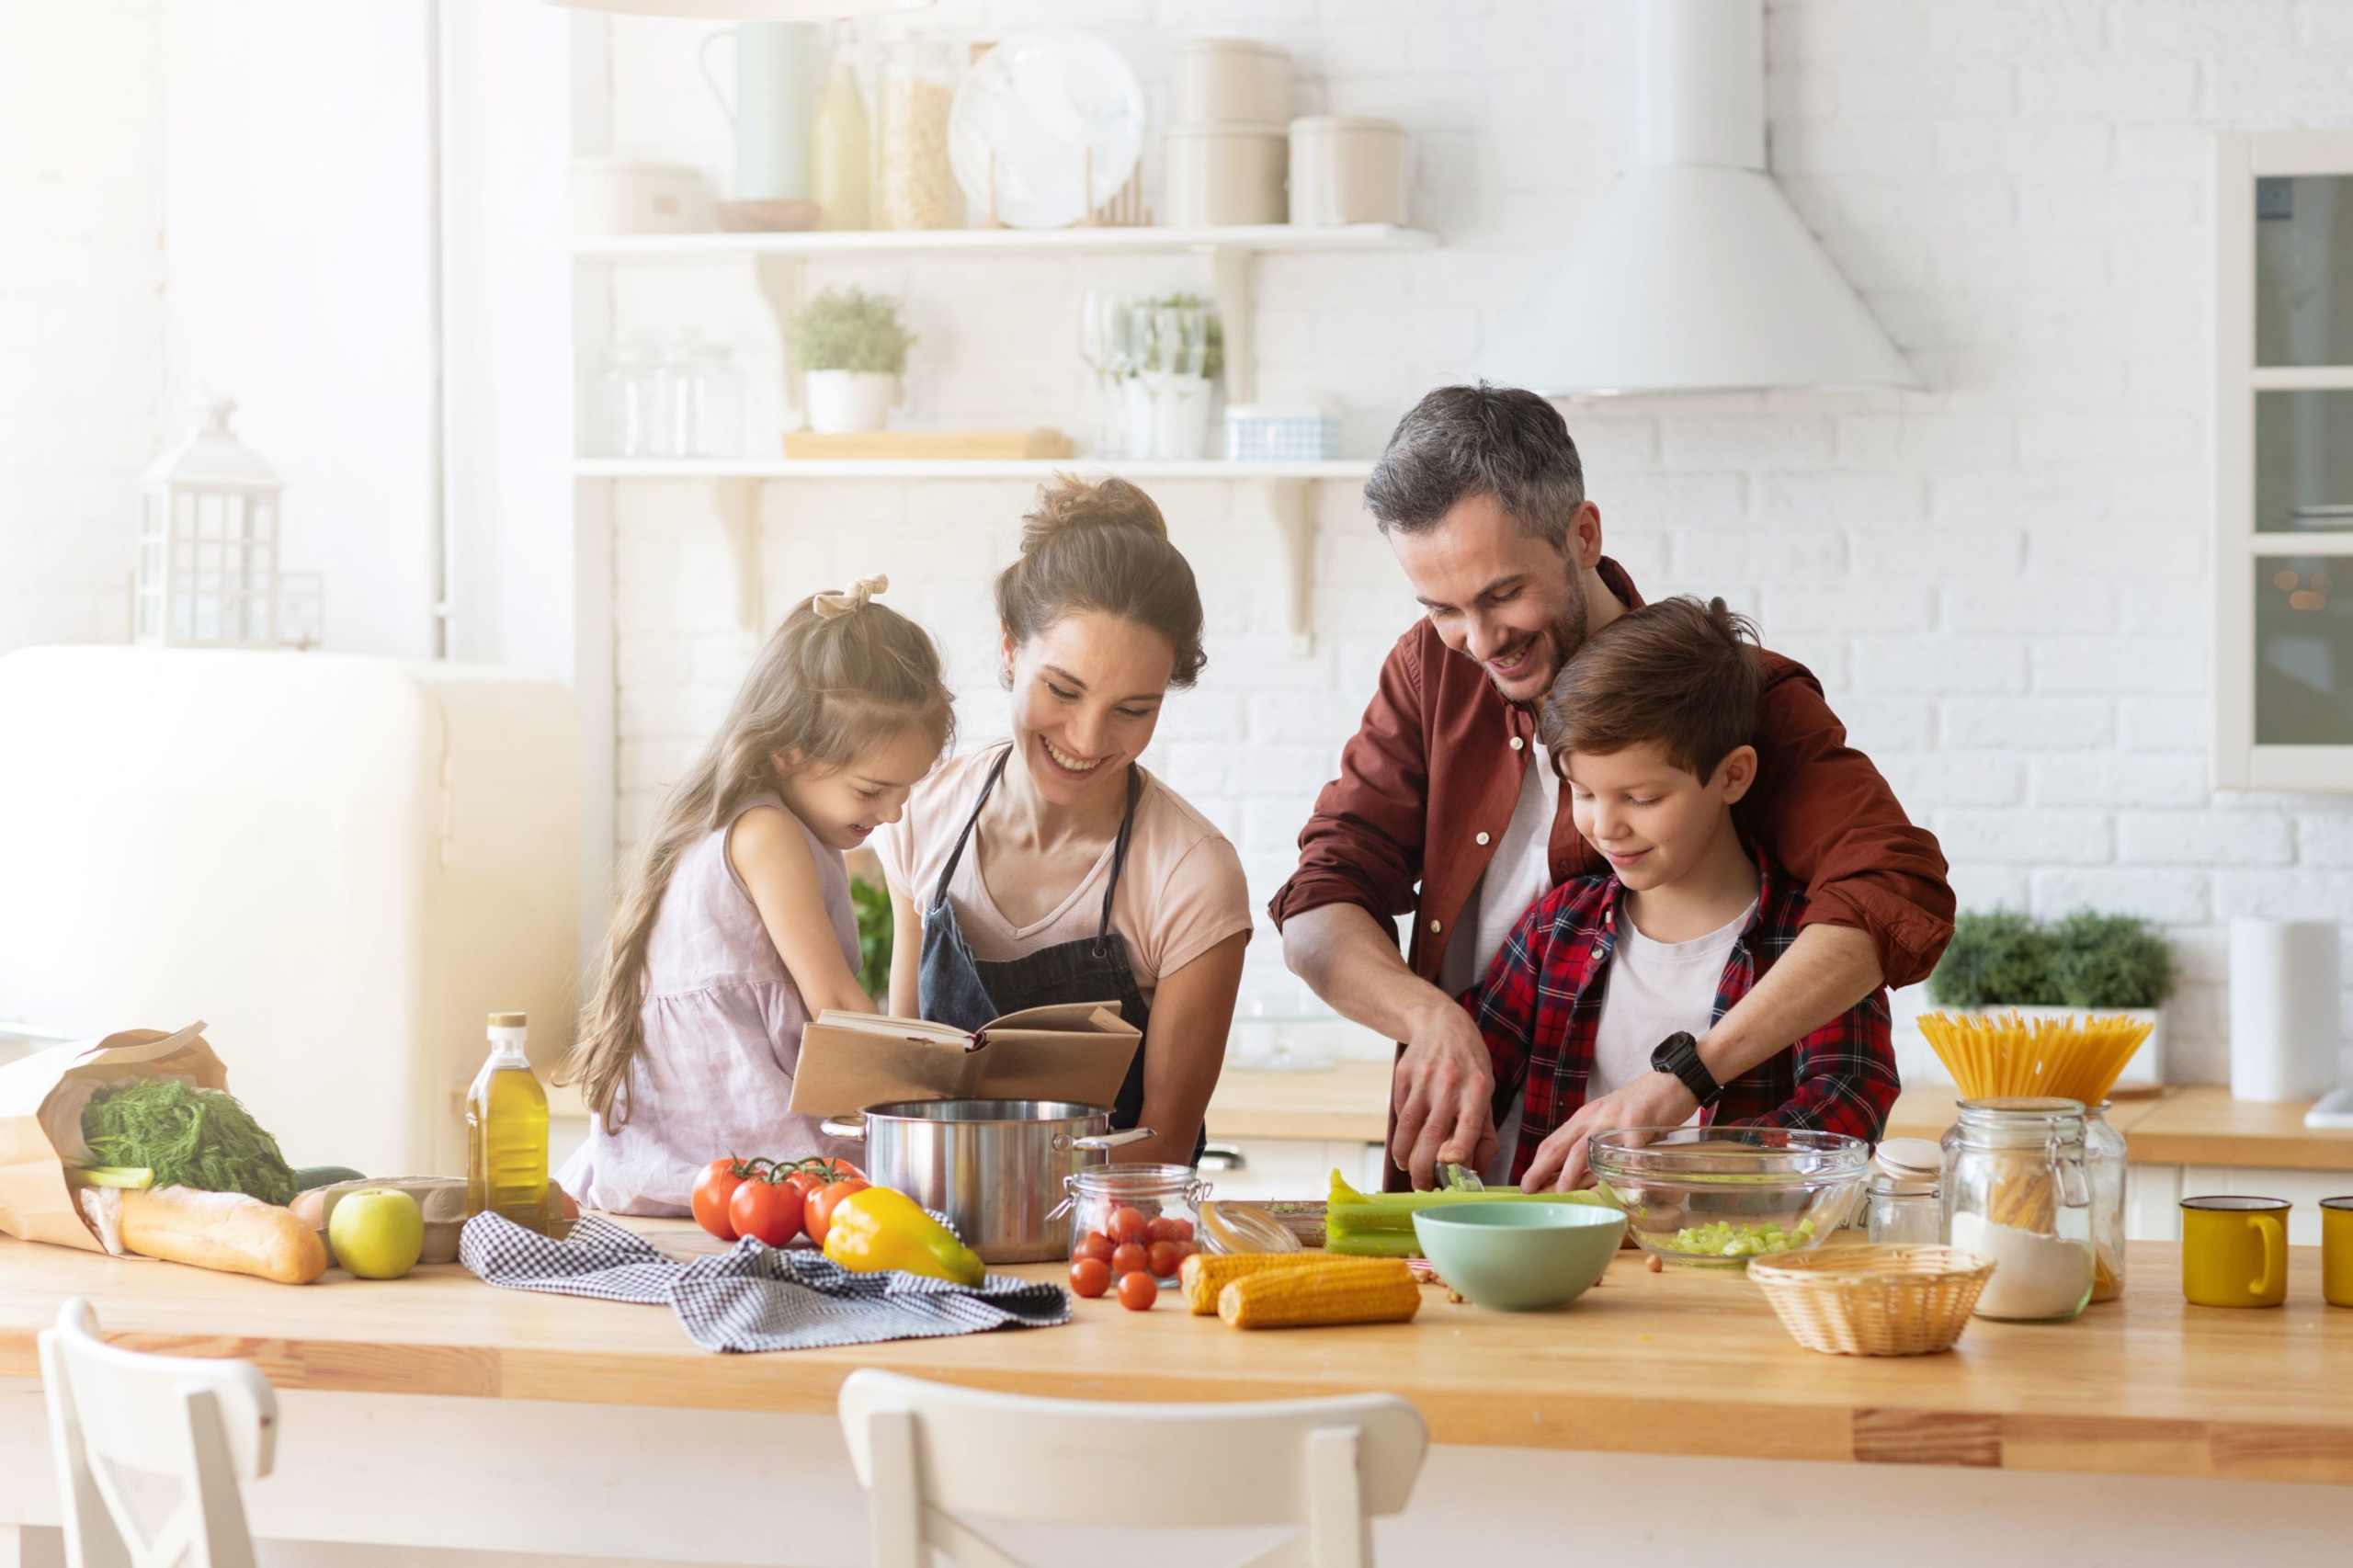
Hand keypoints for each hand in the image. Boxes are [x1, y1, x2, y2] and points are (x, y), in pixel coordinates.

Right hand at [1388, 999, 1497, 1189]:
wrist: (1441, 1024)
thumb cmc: (1469, 1067)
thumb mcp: (1487, 1092)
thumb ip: (1484, 1133)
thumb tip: (1475, 1170)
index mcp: (1477, 1089)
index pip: (1469, 1124)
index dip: (1458, 1149)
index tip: (1448, 1167)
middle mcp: (1450, 1083)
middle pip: (1432, 1132)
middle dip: (1423, 1166)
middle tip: (1422, 1185)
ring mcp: (1423, 1078)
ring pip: (1407, 1125)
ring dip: (1404, 1154)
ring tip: (1407, 1169)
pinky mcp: (1403, 1074)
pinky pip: (1398, 1110)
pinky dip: (1399, 1131)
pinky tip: (1404, 1142)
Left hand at [1518, 1071, 1698, 1191]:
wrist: (1672, 1080)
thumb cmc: (1641, 1107)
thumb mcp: (1610, 1122)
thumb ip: (1596, 1144)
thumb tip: (1581, 1178)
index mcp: (1585, 1119)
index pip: (1553, 1143)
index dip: (1536, 1164)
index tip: (1525, 1185)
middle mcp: (1594, 1118)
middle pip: (1562, 1147)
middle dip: (1542, 1170)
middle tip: (1529, 1191)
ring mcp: (1614, 1119)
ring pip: (1586, 1148)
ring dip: (1572, 1173)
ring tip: (1563, 1193)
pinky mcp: (1638, 1120)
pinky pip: (1630, 1149)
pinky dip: (1627, 1170)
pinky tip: (1626, 1188)